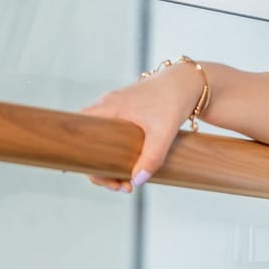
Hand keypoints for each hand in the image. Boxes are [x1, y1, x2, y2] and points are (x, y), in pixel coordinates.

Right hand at [81, 61, 202, 191]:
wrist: (189, 81)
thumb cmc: (173, 100)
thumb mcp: (164, 131)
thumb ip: (152, 157)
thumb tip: (137, 181)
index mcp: (107, 107)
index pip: (79, 136)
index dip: (83, 161)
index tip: (103, 179)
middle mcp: (106, 107)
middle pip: (89, 144)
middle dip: (101, 170)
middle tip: (121, 187)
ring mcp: (115, 110)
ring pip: (101, 142)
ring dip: (111, 164)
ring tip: (128, 184)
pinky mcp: (126, 114)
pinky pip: (112, 137)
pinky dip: (118, 154)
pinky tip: (131, 169)